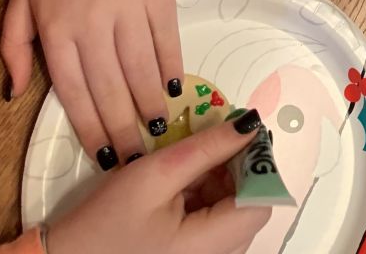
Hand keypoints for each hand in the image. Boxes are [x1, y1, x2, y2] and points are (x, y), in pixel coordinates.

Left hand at [1, 0, 182, 164]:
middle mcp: (94, 26)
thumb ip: (13, 46)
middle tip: (135, 156)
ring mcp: (129, 9)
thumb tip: (14, 91)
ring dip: (149, 103)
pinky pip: (166, 38)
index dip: (89, 127)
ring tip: (156, 127)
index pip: (74, 92)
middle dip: (123, 129)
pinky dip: (172, 65)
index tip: (102, 153)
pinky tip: (174, 85)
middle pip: (110, 89)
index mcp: (57, 31)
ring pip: (141, 69)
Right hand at [46, 113, 270, 253]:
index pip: (261, 201)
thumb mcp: (155, 175)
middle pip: (250, 208)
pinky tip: (182, 183)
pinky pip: (214, 225)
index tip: (237, 131)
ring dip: (222, 180)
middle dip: (238, 168)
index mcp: (210, 247)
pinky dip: (207, 198)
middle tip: (210, 139)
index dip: (257, 162)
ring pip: (234, 214)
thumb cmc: (104, 223)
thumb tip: (250, 124)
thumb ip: (207, 148)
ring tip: (190, 160)